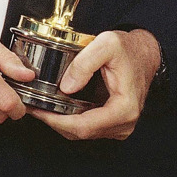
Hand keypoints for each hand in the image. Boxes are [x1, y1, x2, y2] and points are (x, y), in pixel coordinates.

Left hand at [29, 28, 161, 140]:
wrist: (144, 53)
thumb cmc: (128, 49)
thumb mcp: (106, 44)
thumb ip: (84, 63)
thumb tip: (65, 88)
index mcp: (124, 108)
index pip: (84, 126)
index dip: (57, 121)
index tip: (37, 110)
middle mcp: (124, 123)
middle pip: (80, 133)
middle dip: (54, 121)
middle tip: (31, 106)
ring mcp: (119, 126)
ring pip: (82, 132)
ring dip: (60, 122)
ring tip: (39, 105)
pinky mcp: (113, 123)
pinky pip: (87, 127)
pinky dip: (69, 120)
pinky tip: (55, 106)